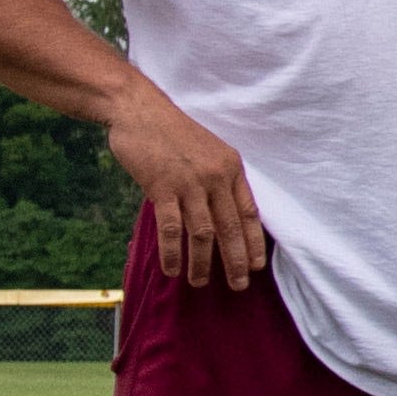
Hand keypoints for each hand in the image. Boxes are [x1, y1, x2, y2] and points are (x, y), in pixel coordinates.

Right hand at [109, 75, 268, 289]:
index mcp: (231, 168)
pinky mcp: (163, 187)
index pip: (249, 212)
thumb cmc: (172, 133)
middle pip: (230, 227)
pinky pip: (171, 228)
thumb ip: (217, 180)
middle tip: (239, 285)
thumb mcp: (208, 152)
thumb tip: (222, 214)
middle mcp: (216, 176)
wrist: (139, 110)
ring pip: (203, 232)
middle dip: (236, 260)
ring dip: (203, 262)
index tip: (257, 265)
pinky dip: (173, 252)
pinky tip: (172, 269)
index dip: (254, 241)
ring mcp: (190, 182)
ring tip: (201, 283)